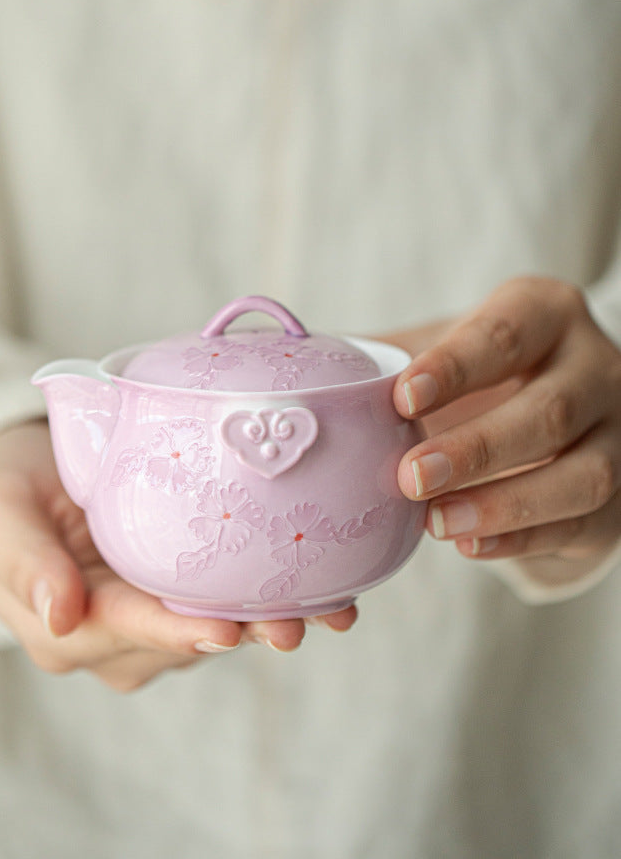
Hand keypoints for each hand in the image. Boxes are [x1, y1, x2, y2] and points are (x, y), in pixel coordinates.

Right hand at [0, 421, 356, 690]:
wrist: (28, 483)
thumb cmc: (7, 493)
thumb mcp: (0, 514)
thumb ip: (26, 562)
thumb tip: (60, 614)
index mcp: (67, 629)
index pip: (126, 629)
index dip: (178, 631)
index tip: (228, 628)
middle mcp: (115, 641)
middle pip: (183, 639)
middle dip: (242, 631)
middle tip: (296, 624)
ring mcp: (153, 626)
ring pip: (216, 627)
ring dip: (270, 619)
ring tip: (329, 609)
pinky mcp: (180, 601)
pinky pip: (227, 603)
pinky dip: (272, 596)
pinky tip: (323, 588)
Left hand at [389, 276, 620, 588]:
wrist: (555, 419)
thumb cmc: (478, 378)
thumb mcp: (439, 351)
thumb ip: (374, 356)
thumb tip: (272, 366)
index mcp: (546, 314)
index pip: (506, 333)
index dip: (457, 365)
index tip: (401, 397)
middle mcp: (597, 368)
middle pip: (550, 409)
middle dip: (478, 447)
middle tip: (409, 476)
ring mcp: (620, 435)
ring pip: (583, 474)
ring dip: (506, 503)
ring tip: (436, 522)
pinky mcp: (618, 500)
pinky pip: (579, 523)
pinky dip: (522, 538)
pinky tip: (469, 543)